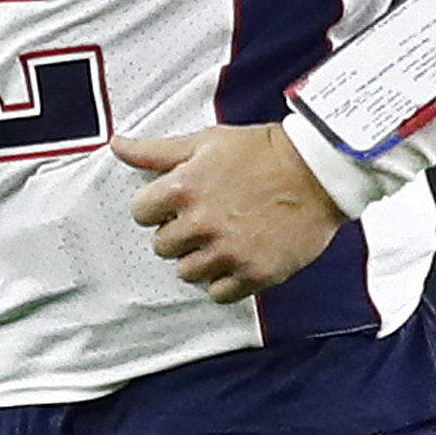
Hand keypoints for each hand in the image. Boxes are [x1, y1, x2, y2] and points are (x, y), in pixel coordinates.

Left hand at [116, 123, 344, 302]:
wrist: (318, 171)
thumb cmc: (262, 152)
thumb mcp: (206, 141)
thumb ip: (157, 151)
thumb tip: (117, 145)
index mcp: (183, 188)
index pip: (140, 213)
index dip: (157, 207)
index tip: (177, 203)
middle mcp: (201, 223)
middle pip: (162, 247)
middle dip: (179, 233)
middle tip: (206, 219)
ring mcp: (227, 252)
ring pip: (187, 272)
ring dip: (200, 259)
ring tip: (223, 239)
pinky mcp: (253, 274)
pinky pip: (219, 293)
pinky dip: (224, 280)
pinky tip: (237, 258)